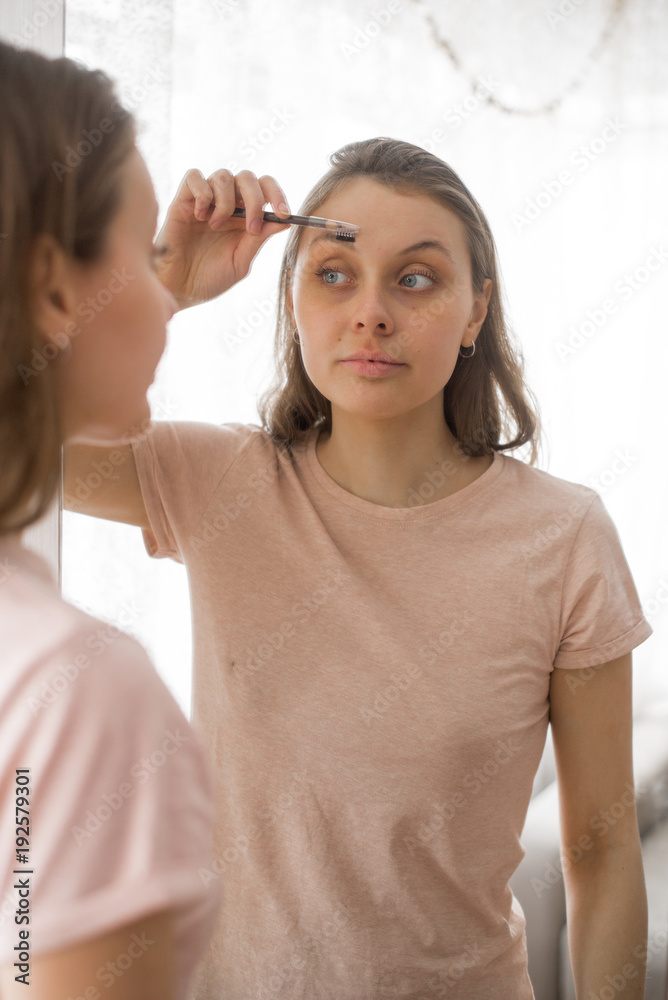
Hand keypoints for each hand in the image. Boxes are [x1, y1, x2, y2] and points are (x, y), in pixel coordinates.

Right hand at [153, 167, 291, 309]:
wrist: (179, 289)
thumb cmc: (210, 279)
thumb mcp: (241, 262)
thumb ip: (259, 240)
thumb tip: (285, 221)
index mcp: (245, 216)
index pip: (266, 189)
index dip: (277, 195)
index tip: (285, 215)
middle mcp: (227, 204)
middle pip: (248, 177)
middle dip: (256, 200)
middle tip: (251, 228)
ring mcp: (205, 200)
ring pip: (223, 175)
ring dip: (226, 202)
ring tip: (216, 226)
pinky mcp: (183, 199)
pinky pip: (195, 176)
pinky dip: (202, 192)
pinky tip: (200, 216)